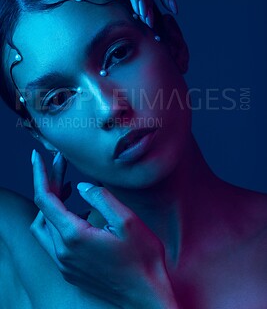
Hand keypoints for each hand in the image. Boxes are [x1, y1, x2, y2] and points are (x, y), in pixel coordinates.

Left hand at [30, 149, 178, 308]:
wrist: (145, 297)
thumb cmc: (142, 258)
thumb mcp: (127, 221)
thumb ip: (100, 198)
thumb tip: (81, 185)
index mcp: (74, 236)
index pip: (45, 199)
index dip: (40, 174)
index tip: (37, 156)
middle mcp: (62, 252)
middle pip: (44, 210)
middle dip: (51, 183)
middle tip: (61, 163)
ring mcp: (64, 263)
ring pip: (44, 226)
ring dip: (51, 203)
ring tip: (67, 186)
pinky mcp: (70, 270)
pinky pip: (53, 240)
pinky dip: (57, 220)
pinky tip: (75, 212)